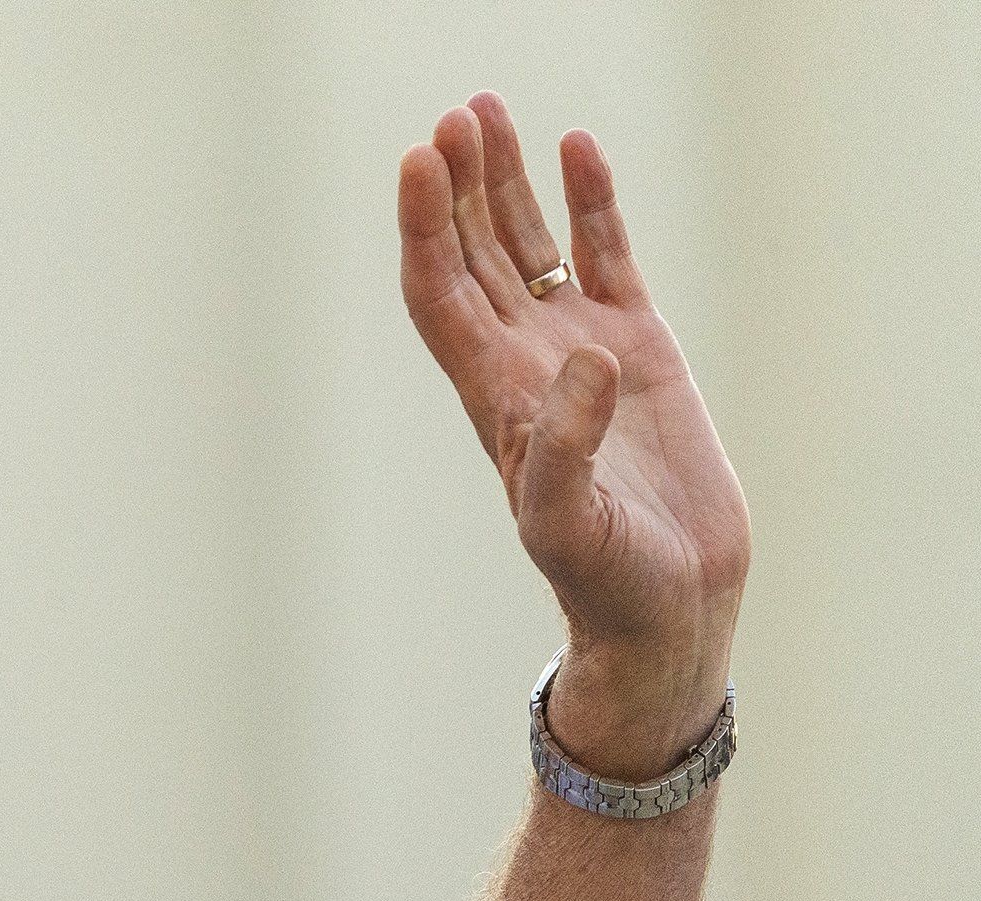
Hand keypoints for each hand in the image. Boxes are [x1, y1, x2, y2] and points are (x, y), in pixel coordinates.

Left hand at [400, 93, 750, 777]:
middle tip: (455, 116)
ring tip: (490, 112)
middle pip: (471, 254)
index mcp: (493, 397)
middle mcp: (524, 363)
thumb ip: (567, 449)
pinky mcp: (639, 349)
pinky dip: (591, 204)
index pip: (439, 293)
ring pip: (529, 244)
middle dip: (456, 187)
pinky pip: (604, 257)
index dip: (421, 229)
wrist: (666, 603)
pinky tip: (579, 149)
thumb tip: (587, 360)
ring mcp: (580, 350)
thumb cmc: (604, 580)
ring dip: (506, 183)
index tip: (418, 160)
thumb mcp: (569, 525)